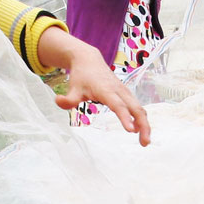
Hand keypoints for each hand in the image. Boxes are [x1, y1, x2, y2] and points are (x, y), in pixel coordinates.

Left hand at [38, 28, 150, 145]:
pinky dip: (141, 119)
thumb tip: (58, 102)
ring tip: (144, 142)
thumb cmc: (81, 76)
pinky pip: (137, 108)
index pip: (118, 106)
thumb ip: (68, 99)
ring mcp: (125, 92)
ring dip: (145, 125)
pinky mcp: (127, 94)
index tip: (130, 130)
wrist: (89, 60)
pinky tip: (141, 131)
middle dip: (143, 125)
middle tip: (144, 143)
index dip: (125, 117)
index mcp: (106, 90)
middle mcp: (119, 91)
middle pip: (136, 108)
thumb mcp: (73, 88)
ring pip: (139, 109)